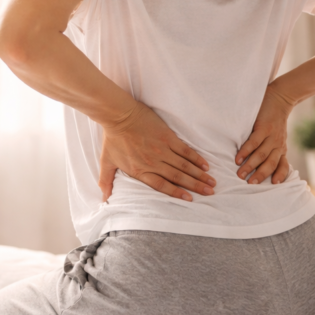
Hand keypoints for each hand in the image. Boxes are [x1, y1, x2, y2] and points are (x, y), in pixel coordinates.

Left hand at [99, 102, 215, 201]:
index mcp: (140, 171)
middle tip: (210, 193)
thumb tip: (103, 199)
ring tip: (211, 182)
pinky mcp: (167, 137)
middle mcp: (153, 162)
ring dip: (199, 175)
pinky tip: (205, 165)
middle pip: (178, 177)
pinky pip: (185, 150)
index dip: (177, 193)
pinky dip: (196, 158)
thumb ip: (106, 181)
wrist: (119, 115)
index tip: (190, 200)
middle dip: (195, 186)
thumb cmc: (112, 139)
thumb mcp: (106, 162)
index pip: (162, 185)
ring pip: (184, 165)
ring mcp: (162, 149)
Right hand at [235, 85, 294, 184]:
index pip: (282, 165)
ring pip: (261, 155)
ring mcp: (271, 136)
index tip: (274, 185)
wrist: (280, 98)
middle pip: (270, 164)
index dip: (279, 175)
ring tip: (240, 174)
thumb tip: (260, 163)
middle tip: (249, 184)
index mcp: (281, 148)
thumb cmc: (275, 119)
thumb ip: (272, 149)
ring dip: (250, 166)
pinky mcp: (264, 128)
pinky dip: (246, 151)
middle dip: (260, 175)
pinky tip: (238, 158)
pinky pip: (254, 142)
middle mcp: (278, 145)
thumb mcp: (278, 137)